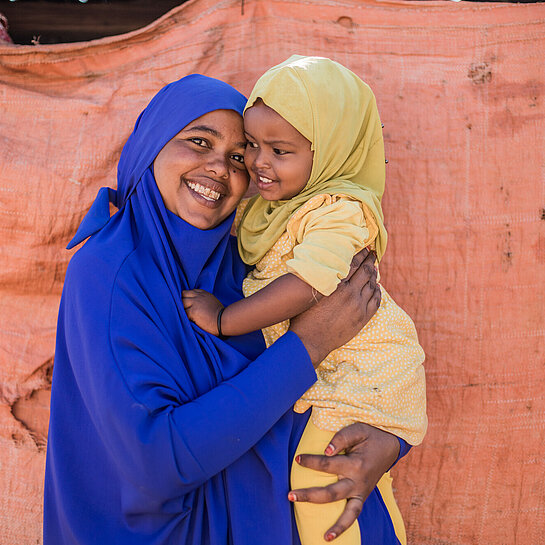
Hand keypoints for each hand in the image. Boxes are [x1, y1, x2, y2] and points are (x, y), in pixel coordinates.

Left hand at [181, 289, 222, 334]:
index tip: (188, 304)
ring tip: (184, 315)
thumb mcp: (212, 302)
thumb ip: (203, 300)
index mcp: (204, 293)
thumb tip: (196, 305)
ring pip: (181, 302)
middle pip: (184, 294)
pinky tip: (186, 320)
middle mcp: (198, 296)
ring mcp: (195, 303)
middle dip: (182, 301)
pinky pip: (183, 312)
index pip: (190, 291)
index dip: (187, 297)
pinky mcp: (192, 311)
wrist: (224, 320)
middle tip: (184, 309)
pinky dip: (183, 316)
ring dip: (182, 308)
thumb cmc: (220, 314)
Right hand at [289, 249, 379, 366]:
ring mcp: (359, 306)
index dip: (361, 254)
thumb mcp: (310, 294)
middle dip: (370, 261)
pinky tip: (377, 287)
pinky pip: (376, 301)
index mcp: (337, 284)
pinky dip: (377, 292)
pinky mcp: (362, 318)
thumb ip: (319, 279)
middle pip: (366, 272)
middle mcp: (350, 293)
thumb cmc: (305, 316)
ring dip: (374, 275)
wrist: (311, 341)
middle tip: (373, 254)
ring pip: (372, 285)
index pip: (354, 264)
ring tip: (374, 268)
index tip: (365, 248)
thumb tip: (320, 267)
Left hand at [289, 423, 399, 540]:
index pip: (327, 465)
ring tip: (320, 535)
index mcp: (356, 464)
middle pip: (331, 493)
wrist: (390, 445)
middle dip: (309, 495)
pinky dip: (343, 526)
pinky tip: (329, 536)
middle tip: (290, 495)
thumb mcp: (358, 429)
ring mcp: (361, 492)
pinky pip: (354, 515)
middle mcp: (358, 482)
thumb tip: (326, 450)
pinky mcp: (362, 497)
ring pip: (346, 512)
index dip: (311, 462)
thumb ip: (341, 438)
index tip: (298, 459)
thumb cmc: (370, 435)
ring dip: (333, 524)